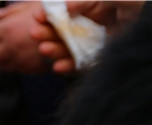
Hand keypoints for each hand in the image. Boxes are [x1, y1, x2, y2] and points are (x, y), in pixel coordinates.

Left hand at [0, 1, 50, 74]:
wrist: (80, 31)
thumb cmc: (55, 13)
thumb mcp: (34, 5)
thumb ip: (13, 11)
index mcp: (9, 29)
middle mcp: (11, 47)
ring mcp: (21, 60)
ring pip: (1, 66)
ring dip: (4, 59)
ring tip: (15, 49)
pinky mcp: (31, 70)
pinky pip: (16, 70)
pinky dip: (18, 64)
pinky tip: (26, 55)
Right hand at [30, 1, 144, 73]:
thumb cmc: (142, 3)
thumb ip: (86, 1)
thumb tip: (62, 7)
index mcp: (95, 7)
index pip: (66, 12)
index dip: (50, 14)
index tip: (36, 16)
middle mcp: (94, 26)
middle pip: (64, 32)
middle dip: (47, 33)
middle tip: (34, 34)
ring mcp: (97, 43)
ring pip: (70, 49)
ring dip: (54, 50)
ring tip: (43, 49)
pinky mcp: (102, 59)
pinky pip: (83, 65)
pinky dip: (69, 67)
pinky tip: (58, 67)